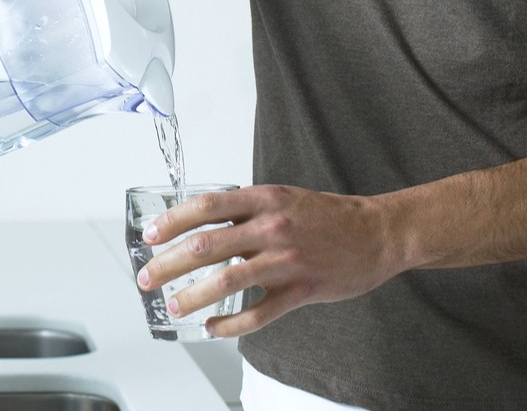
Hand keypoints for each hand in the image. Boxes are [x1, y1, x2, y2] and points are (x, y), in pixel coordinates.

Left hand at [136, 184, 408, 338]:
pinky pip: (258, 313)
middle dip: (168, 264)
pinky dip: (231, 324)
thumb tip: (204, 227)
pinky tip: (213, 328)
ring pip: (227, 281)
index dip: (172, 221)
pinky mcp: (302, 289)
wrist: (379, 233)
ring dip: (193, 296)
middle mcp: (272, 227)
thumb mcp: (284, 199)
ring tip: (174, 306)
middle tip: (147, 277)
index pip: (206, 207)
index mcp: (265, 199)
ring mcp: (287, 260)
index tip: (150, 235)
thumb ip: (247, 211)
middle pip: (206, 245)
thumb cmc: (329, 216)